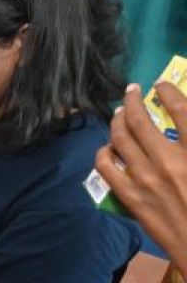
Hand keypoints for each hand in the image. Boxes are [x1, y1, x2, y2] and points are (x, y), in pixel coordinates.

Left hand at [97, 82, 186, 263]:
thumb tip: (182, 129)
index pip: (182, 110)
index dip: (168, 92)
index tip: (159, 85)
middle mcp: (169, 161)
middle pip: (141, 121)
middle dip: (133, 101)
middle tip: (131, 92)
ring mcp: (145, 180)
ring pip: (120, 139)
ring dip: (117, 122)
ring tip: (119, 114)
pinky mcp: (131, 198)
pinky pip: (106, 167)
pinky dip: (104, 152)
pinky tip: (108, 148)